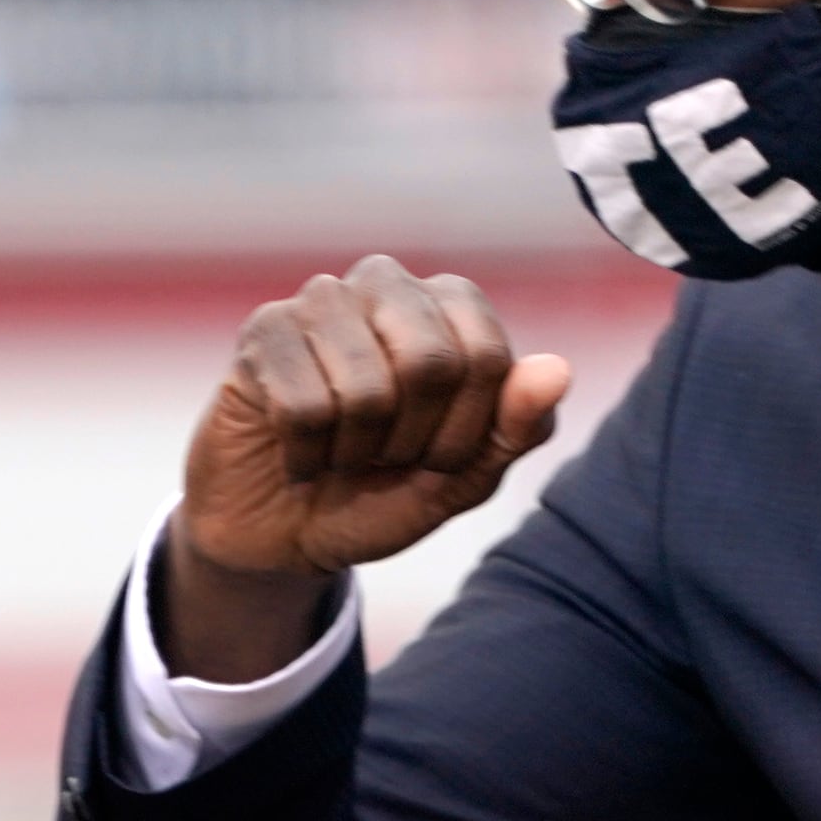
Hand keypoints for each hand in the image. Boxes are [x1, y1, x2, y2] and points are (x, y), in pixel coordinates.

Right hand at [164, 254, 573, 681]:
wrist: (285, 536)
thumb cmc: (379, 495)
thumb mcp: (462, 478)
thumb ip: (516, 428)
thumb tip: (558, 371)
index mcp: (447, 304)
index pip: (486, 359)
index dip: (466, 434)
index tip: (437, 460)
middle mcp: (385, 285)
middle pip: (431, 363)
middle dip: (412, 441)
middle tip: (384, 459)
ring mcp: (319, 302)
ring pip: (365, 389)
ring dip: (355, 452)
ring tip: (340, 453)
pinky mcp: (263, 334)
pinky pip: (303, 408)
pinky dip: (308, 456)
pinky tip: (299, 456)